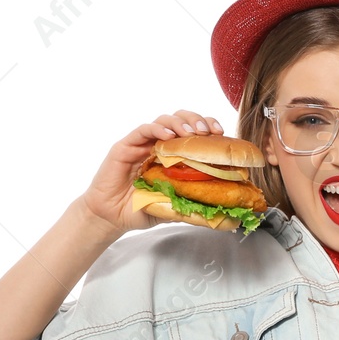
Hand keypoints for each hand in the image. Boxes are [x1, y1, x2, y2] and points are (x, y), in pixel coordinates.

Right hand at [80, 110, 224, 232]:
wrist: (111, 217)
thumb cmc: (141, 210)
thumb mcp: (174, 210)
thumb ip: (195, 209)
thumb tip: (227, 219)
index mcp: (172, 156)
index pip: (192, 132)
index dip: (207, 127)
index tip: (220, 134)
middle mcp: (158, 146)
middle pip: (180, 120)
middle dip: (197, 120)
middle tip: (208, 132)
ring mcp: (142, 144)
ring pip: (164, 121)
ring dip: (180, 123)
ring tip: (192, 133)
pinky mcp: (125, 146)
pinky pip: (143, 130)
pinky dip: (157, 129)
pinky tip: (169, 134)